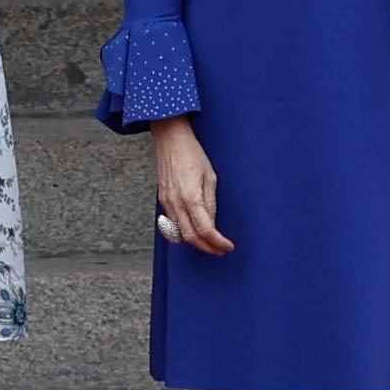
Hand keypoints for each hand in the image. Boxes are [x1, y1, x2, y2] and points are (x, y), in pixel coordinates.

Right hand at [154, 115, 229, 254]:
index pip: (205, 230)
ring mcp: (166, 202)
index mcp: (191, 198)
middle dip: (207, 247)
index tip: (227, 246)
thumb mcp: (210, 178)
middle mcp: (176, 203)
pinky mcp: (162, 199)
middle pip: (190, 237)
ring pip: (178, 234)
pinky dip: (182, 233)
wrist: (170, 140)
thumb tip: (212, 224)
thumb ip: (210, 204)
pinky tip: (191, 233)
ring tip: (209, 244)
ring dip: (195, 242)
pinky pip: (170, 224)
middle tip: (221, 250)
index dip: (217, 242)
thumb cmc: (192, 154)